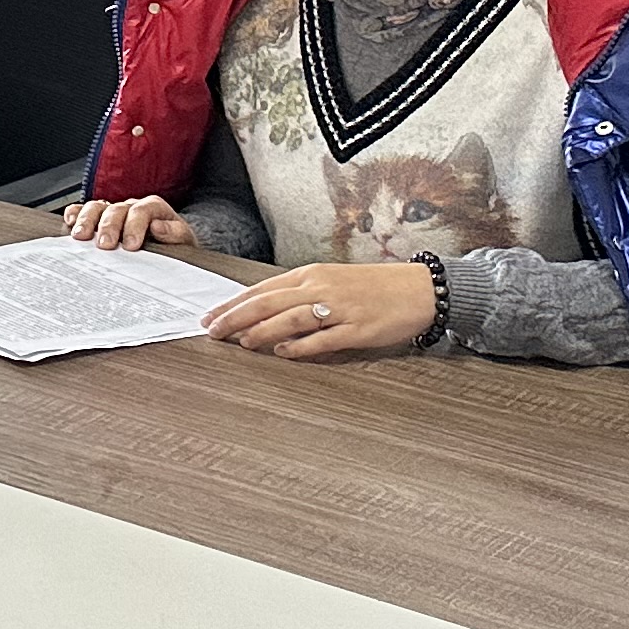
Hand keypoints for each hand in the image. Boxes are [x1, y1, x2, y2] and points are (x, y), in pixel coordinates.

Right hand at [65, 195, 194, 250]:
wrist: (166, 251)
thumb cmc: (172, 246)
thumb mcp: (183, 241)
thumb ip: (175, 233)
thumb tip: (158, 226)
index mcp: (152, 208)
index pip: (141, 210)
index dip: (135, 226)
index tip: (131, 245)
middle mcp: (130, 207)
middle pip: (116, 209)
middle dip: (109, 226)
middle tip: (106, 245)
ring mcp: (112, 211)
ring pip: (96, 207)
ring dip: (87, 221)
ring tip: (81, 236)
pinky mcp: (97, 219)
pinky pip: (82, 210)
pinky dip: (75, 214)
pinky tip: (70, 224)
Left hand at [200, 260, 434, 358]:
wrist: (420, 288)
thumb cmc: (372, 286)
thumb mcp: (330, 280)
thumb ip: (298, 294)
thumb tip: (261, 310)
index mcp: (311, 275)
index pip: (261, 289)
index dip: (232, 304)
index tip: (209, 317)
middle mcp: (321, 289)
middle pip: (268, 303)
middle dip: (236, 317)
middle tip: (213, 332)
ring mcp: (340, 309)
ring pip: (291, 318)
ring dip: (263, 331)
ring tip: (242, 342)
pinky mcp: (358, 328)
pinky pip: (323, 339)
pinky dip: (300, 346)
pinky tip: (282, 352)